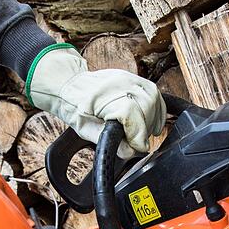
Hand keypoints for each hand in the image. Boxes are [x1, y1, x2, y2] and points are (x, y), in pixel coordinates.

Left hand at [26, 45, 165, 157]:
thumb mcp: (86, 130)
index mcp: (100, 95)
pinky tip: (151, 122)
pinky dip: (157, 109)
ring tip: (141, 132)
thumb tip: (131, 151)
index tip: (138, 147)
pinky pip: (154, 93)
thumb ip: (107, 142)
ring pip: (153, 99)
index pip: (130, 112)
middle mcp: (117, 82)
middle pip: (146, 106)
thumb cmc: (76, 108)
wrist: (71, 87)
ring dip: (152, 120)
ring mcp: (127, 77)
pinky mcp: (134, 77)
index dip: (137, 134)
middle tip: (135, 141)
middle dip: (144, 129)